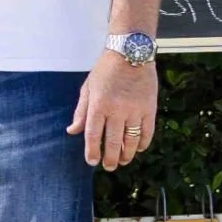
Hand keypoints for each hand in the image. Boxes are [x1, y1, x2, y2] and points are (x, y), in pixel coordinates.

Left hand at [69, 49, 157, 169]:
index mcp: (98, 105)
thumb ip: (81, 112)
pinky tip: (138, 149)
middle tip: (109, 167)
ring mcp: (135, 110)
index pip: (93, 135)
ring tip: (123, 161)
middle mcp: (116, 110)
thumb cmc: (105, 70)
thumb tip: (72, 131)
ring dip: (127, 154)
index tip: (92, 162)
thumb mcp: (87, 88)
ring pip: (131, 140)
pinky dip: (143, 143)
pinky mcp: (149, 108)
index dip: (92, 151)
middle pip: (113, 141)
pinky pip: (147, 131)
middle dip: (111, 158)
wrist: (130, 54)